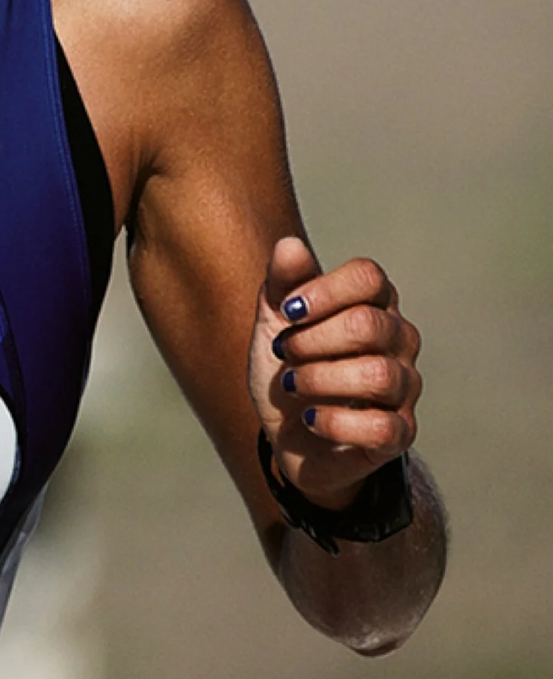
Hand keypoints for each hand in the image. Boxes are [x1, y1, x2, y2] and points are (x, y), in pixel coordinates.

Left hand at [248, 237, 422, 511]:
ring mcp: (404, 388)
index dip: (323, 291)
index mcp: (373, 303)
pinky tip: (309, 419)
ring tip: (291, 385)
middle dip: (311, 340)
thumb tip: (289, 244)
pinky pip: (381, 426)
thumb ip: (282, 283)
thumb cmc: (288, 365)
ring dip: (319, 380)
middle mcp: (399, 341)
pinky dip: (333, 422)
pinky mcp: (400, 434)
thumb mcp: (274, 321)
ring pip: (377, 375)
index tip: (287, 311)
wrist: (290, 431)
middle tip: (283, 352)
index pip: (368, 277)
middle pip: (368, 325)